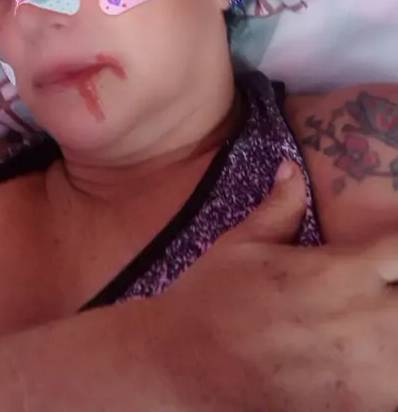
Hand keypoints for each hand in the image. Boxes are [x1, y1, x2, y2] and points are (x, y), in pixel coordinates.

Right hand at [152, 161, 397, 411]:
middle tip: (386, 282)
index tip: (392, 246)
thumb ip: (280, 206)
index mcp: (341, 272)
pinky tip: (376, 362)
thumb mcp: (242, 244)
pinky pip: (397, 393)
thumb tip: (291, 167)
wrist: (179, 369)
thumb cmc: (210, 300)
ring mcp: (367, 375)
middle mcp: (364, 321)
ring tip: (381, 322)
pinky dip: (393, 374)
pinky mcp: (356, 410)